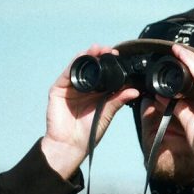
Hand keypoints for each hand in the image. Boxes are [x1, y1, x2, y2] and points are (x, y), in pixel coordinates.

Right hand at [40, 45, 139, 179]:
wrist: (71, 144)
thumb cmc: (89, 131)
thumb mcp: (107, 113)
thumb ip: (119, 100)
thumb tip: (135, 91)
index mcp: (96, 91)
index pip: (103, 72)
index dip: (110, 62)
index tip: (118, 55)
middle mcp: (83, 86)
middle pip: (91, 65)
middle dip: (99, 55)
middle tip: (109, 50)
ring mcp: (70, 87)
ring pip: (78, 66)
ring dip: (88, 55)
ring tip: (97, 49)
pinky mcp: (58, 89)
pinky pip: (67, 73)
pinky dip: (74, 63)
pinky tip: (82, 57)